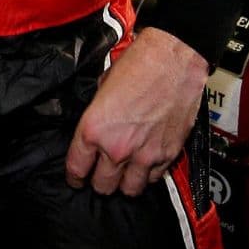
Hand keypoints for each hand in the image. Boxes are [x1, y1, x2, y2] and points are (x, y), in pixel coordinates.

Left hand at [65, 28, 206, 196]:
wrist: (173, 59)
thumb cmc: (139, 64)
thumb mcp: (103, 87)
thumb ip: (98, 113)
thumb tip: (100, 122)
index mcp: (94, 130)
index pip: (76, 169)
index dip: (75, 177)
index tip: (77, 178)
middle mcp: (117, 147)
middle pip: (102, 186)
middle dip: (99, 182)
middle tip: (102, 174)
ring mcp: (144, 154)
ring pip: (130, 190)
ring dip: (125, 183)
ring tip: (125, 173)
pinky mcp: (168, 154)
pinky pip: (154, 178)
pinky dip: (150, 174)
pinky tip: (147, 163)